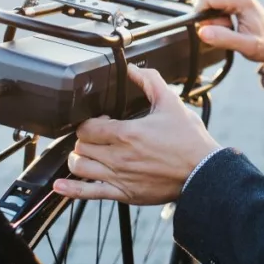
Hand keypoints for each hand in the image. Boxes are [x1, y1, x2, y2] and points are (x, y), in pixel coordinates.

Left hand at [53, 66, 220, 204]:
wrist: (203, 172)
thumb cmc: (189, 141)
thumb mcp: (171, 103)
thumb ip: (150, 82)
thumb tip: (134, 69)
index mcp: (127, 133)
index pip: (88, 127)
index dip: (90, 121)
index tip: (101, 119)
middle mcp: (119, 157)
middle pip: (81, 146)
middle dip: (85, 138)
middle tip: (97, 135)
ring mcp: (119, 177)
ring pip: (79, 167)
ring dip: (78, 158)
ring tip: (87, 153)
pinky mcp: (124, 194)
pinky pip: (89, 193)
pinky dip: (70, 189)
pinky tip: (60, 186)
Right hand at [192, 0, 263, 65]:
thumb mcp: (247, 47)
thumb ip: (224, 39)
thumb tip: (202, 31)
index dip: (200, 14)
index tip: (210, 29)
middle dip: (203, 10)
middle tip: (220, 26)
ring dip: (206, 5)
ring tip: (221, 21)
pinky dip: (210, 4)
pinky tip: (222, 18)